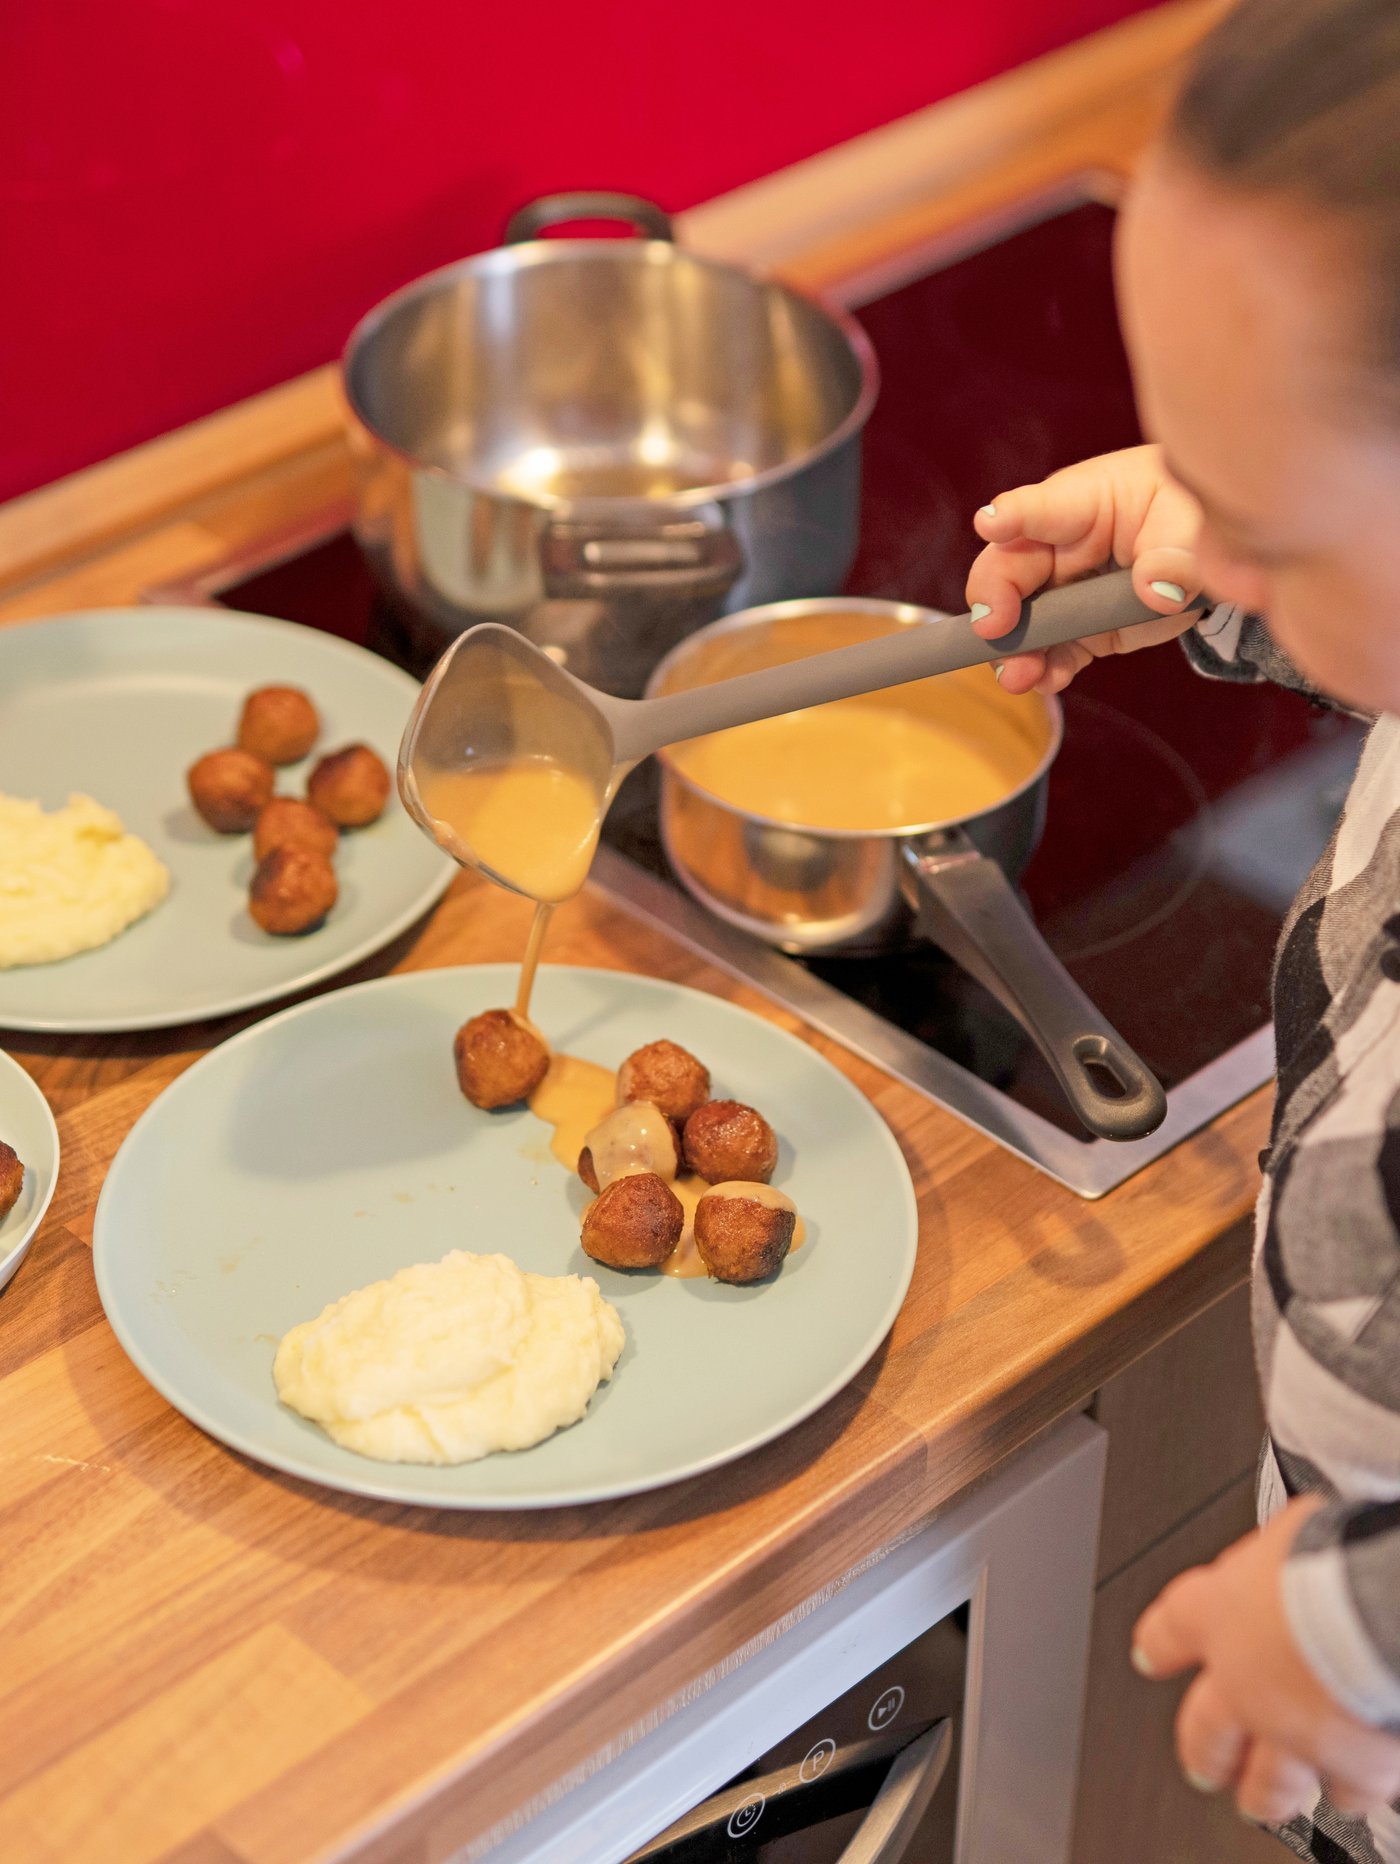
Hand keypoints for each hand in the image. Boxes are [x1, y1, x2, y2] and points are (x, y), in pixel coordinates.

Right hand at [966, 444, 1203, 695]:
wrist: (1202, 550)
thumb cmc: (1188, 517)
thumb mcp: (1194, 526)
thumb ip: (1177, 555)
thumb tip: (1158, 591)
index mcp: (1085, 502)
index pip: (1043, 506)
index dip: (1012, 515)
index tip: (989, 523)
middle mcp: (1060, 547)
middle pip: (1009, 567)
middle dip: (993, 598)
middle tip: (991, 628)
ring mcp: (1064, 592)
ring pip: (1021, 620)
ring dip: (1014, 650)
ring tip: (1017, 676)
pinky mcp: (1080, 630)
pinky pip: (1054, 652)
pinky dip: (1047, 670)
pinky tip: (1048, 681)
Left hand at [1133, 1497, 1399, 1825]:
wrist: (1377, 1613)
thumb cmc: (1332, 1560)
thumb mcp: (1289, 1533)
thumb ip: (1278, 1557)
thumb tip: (1292, 1546)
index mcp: (1219, 1613)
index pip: (1172, 1628)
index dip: (1159, 1643)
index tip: (1149, 1655)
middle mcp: (1245, 1682)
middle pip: (1206, 1731)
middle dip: (1201, 1750)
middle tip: (1200, 1764)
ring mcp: (1294, 1731)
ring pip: (1268, 1780)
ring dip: (1263, 1792)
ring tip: (1258, 1802)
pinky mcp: (1351, 1764)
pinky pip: (1345, 1788)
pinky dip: (1347, 1790)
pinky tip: (1347, 1793)